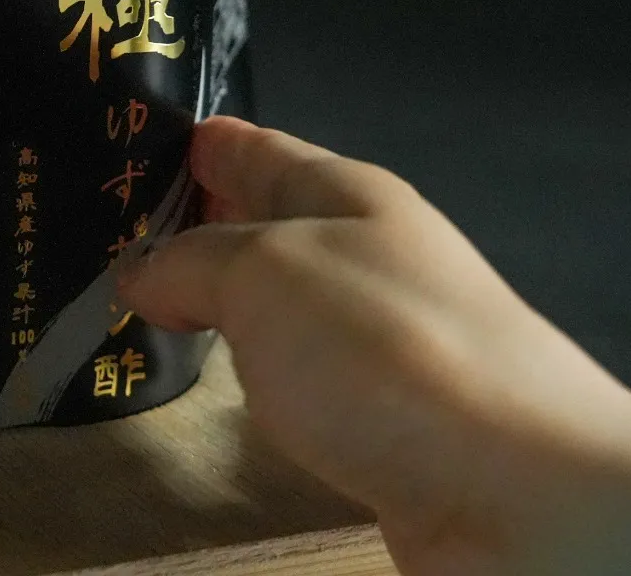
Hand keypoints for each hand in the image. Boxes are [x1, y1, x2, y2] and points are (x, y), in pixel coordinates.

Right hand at [118, 117, 630, 575]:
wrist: (522, 490)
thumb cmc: (384, 352)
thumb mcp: (263, 274)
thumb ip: (190, 261)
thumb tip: (144, 272)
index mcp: (347, 192)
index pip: (253, 146)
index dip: (192, 142)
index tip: (123, 141)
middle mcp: (368, 254)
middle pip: (267, 222)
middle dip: (197, 222)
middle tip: (108, 232)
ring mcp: (385, 339)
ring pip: (282, 300)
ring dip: (223, 300)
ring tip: (147, 306)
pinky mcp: (391, 418)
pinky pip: (301, 371)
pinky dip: (255, 368)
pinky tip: (225, 382)